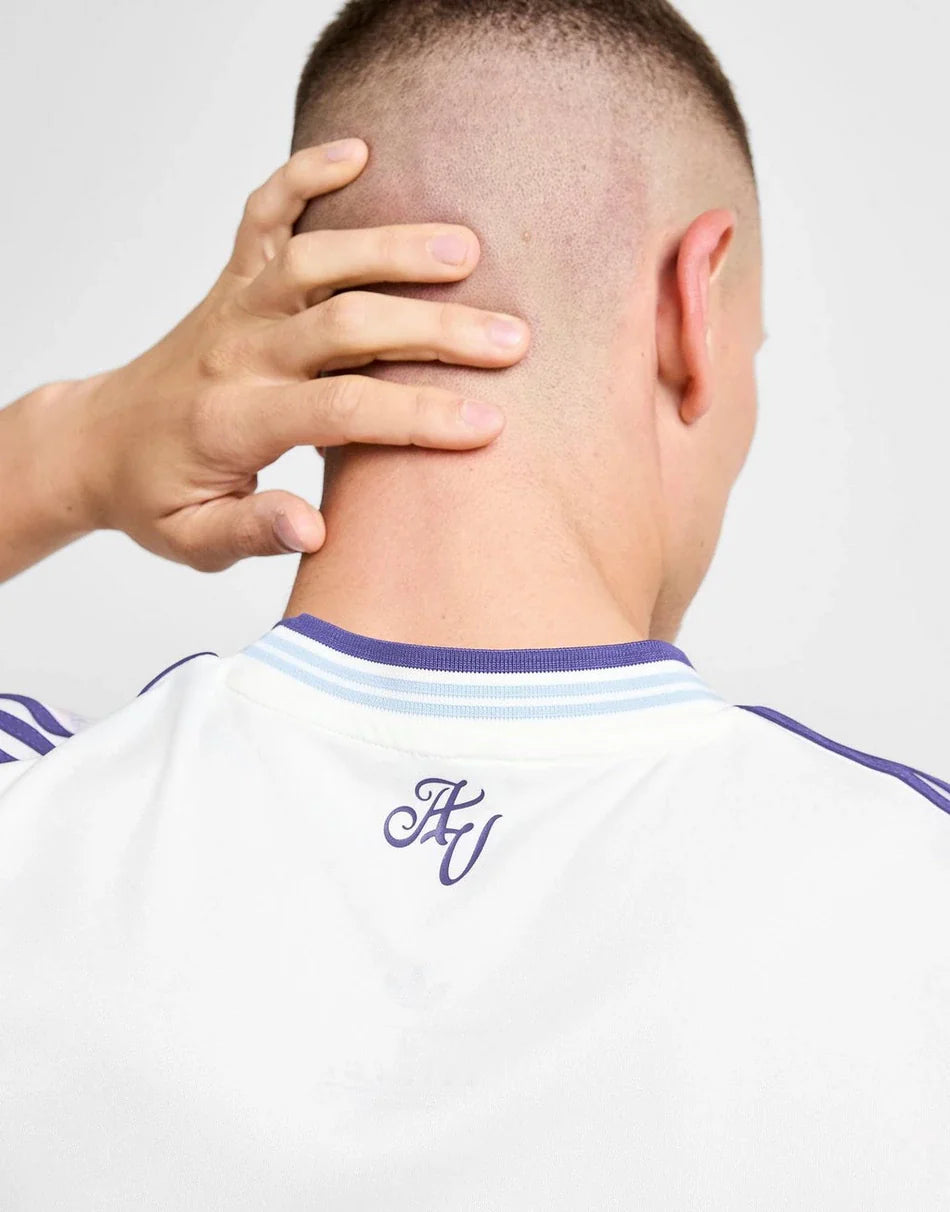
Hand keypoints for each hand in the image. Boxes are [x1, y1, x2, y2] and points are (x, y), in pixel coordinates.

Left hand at [60, 138, 528, 570]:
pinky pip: (262, 212)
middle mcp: (238, 353)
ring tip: (467, 252)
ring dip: (390, 250)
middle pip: (344, 326)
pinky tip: (359, 153)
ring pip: (315, 260)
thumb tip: (314, 527)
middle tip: (511, 338)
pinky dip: (305, 175)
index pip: (341, 412)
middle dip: (433, 331)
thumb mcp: (194, 542)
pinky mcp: (231, 279)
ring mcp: (235, 306)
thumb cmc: (156, 495)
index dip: (418, 416)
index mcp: (236, 423)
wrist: (96, 442)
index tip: (488, 424)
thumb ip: (251, 533)